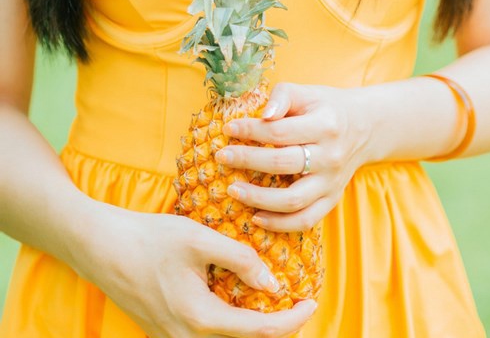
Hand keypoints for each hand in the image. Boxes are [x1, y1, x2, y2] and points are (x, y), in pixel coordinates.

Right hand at [80, 203, 317, 337]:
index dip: (291, 320)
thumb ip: (240, 260)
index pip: (260, 332)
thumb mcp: (199, 239)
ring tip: (274, 303)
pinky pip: (206, 335)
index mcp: (200, 319)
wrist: (99, 246)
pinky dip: (229, 323)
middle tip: (298, 305)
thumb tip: (273, 284)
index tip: (312, 301)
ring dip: (251, 327)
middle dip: (275, 328)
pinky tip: (239, 298)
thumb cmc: (148, 238)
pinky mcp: (163, 331)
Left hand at [217, 82, 370, 232]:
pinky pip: (306, 220)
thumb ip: (283, 97)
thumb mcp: (307, 93)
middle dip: (248, 160)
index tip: (229, 129)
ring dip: (259, 198)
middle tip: (222, 157)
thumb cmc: (326, 107)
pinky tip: (256, 218)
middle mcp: (331, 156)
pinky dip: (280, 224)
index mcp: (325, 124)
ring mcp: (332, 182)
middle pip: (283, 164)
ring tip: (233, 190)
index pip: (281, 131)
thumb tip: (263, 115)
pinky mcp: (332, 199)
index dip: (252, 130)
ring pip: (293, 199)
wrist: (364, 127)